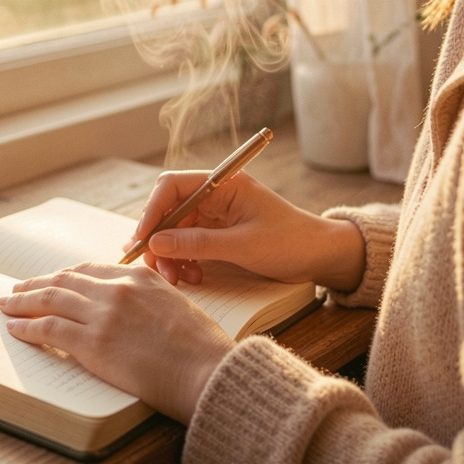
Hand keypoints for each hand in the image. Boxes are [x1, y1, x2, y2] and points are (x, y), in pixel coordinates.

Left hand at [0, 263, 234, 422]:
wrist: (208, 372)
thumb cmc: (201, 349)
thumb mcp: (178, 305)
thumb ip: (149, 299)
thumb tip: (131, 311)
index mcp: (139, 276)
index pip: (90, 270)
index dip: (65, 275)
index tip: (51, 280)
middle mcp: (117, 289)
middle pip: (65, 280)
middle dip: (37, 284)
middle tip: (18, 289)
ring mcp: (103, 314)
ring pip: (51, 300)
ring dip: (24, 302)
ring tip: (7, 304)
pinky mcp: (93, 343)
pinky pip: (49, 330)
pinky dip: (27, 326)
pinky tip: (15, 328)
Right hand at [130, 170, 364, 291]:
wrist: (321, 257)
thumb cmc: (291, 242)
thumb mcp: (244, 245)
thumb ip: (199, 243)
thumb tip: (156, 243)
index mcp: (222, 184)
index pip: (172, 186)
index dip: (152, 210)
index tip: (142, 238)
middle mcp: (214, 196)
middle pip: (168, 211)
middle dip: (158, 240)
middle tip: (155, 268)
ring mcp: (214, 216)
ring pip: (174, 231)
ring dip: (169, 255)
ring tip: (177, 279)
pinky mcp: (217, 235)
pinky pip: (187, 245)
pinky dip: (183, 261)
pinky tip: (191, 277)